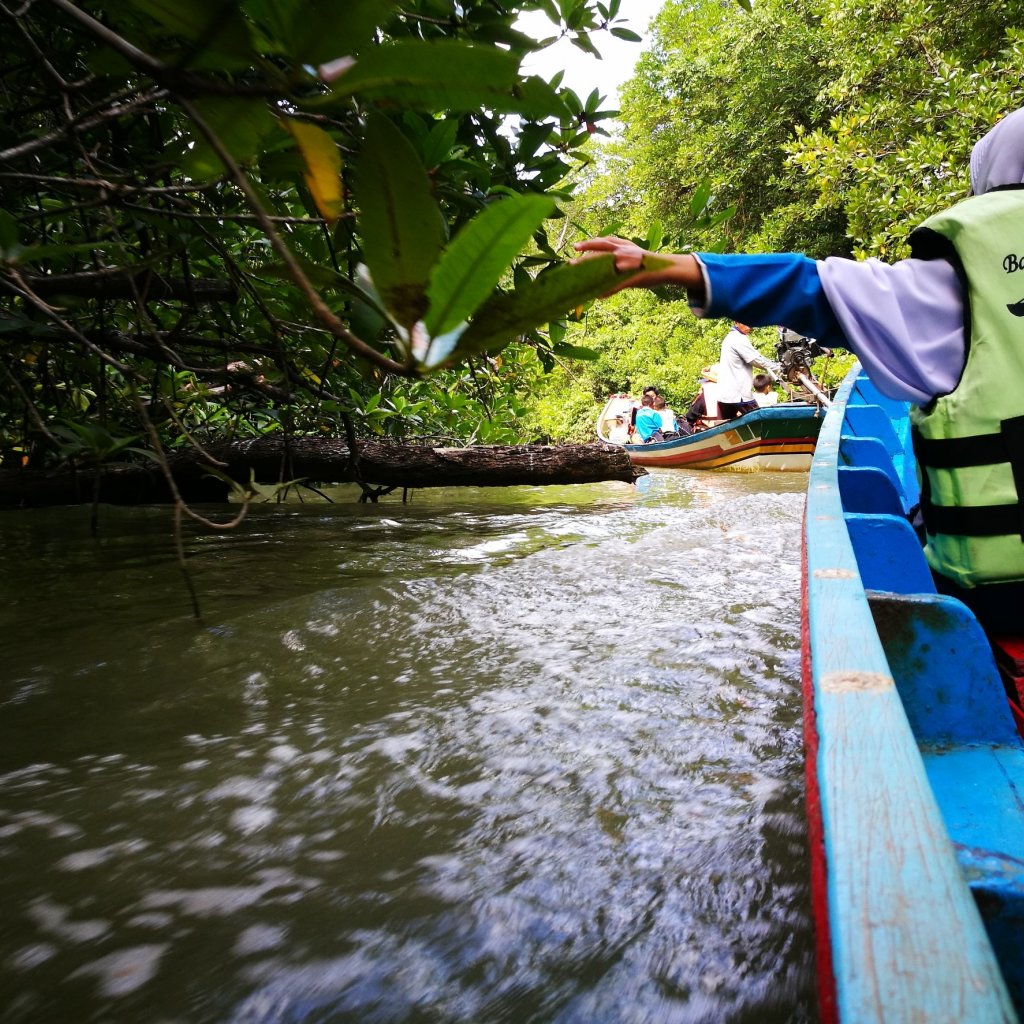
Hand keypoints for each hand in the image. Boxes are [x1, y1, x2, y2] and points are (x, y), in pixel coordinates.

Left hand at [572, 236, 701, 295]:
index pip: (603, 242)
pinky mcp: (634, 277)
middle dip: (586, 255)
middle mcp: (625, 251)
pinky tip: (599, 296)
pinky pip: (618, 285)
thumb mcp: (632, 257)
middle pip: (602, 250)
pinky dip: (608, 291)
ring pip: (608, 266)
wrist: (667, 268)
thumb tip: (605, 267)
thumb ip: (618, 259)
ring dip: (594, 273)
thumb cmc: (647, 264)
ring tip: (580, 279)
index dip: (589, 244)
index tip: (576, 247)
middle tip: (571, 261)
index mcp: (624, 245)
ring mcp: (629, 263)